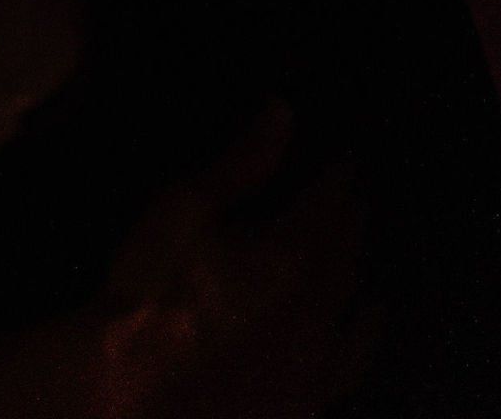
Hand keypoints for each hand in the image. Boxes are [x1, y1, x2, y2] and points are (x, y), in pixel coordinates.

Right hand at [0, 103, 383, 418]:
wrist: (132, 389)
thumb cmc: (152, 287)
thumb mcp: (187, 207)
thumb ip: (241, 162)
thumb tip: (283, 110)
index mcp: (290, 254)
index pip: (325, 204)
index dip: (336, 178)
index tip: (347, 159)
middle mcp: (316, 307)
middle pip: (344, 253)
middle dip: (350, 221)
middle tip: (357, 199)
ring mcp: (315, 362)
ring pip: (350, 305)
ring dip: (357, 269)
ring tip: (362, 248)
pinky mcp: (306, 403)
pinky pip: (349, 364)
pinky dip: (362, 335)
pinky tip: (367, 321)